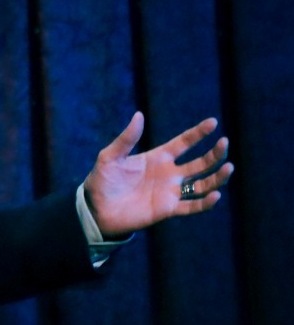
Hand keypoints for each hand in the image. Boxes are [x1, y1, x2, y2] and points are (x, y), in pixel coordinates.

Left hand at [83, 112, 233, 237]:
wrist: (96, 209)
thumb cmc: (102, 180)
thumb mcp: (110, 156)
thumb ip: (126, 139)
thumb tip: (139, 115)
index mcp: (157, 157)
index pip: (183, 143)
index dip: (198, 133)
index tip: (213, 122)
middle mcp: (168, 174)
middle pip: (199, 162)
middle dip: (214, 153)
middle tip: (224, 143)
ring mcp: (170, 192)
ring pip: (202, 183)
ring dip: (217, 177)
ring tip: (228, 166)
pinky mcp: (168, 209)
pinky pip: (192, 206)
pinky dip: (206, 202)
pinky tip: (216, 194)